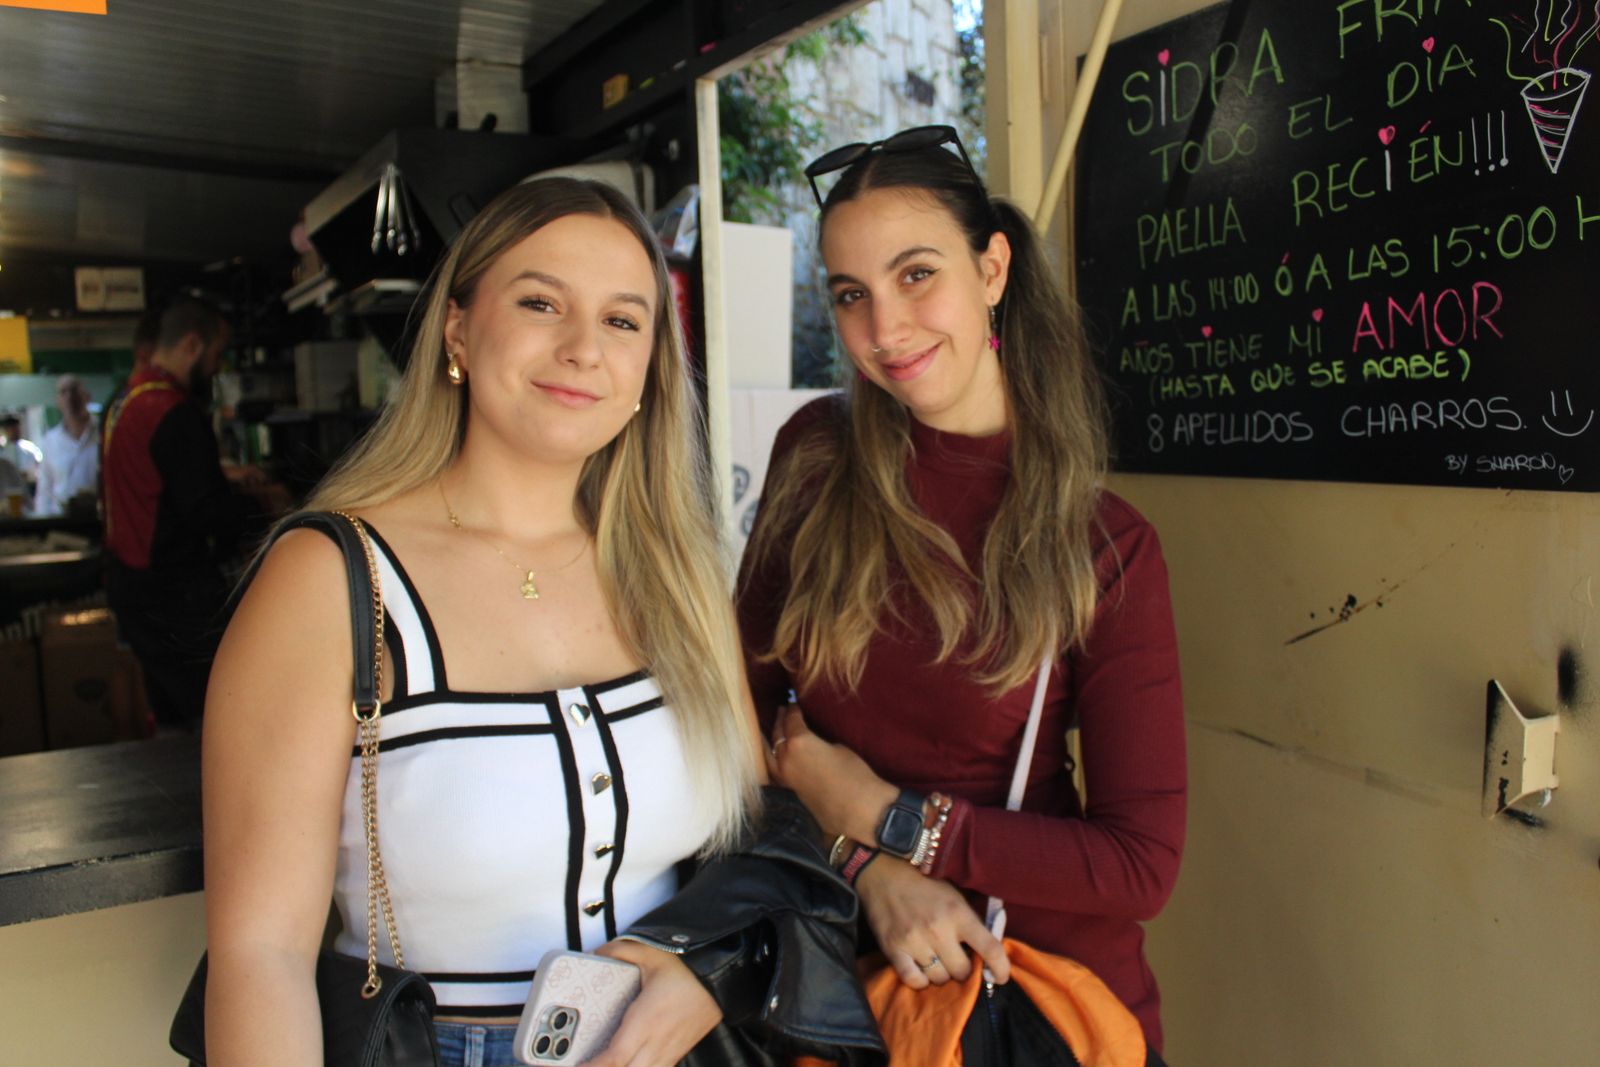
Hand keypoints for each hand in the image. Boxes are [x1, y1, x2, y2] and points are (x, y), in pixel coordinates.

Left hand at [584, 940, 721, 1066]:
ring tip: (604, 1063)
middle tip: (584, 1063)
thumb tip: (595, 955)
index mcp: (646, 1021)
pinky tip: (630, 1064)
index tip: (577, 1065)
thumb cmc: (689, 969)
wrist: (722, 978)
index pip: (614, 1057)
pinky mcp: (678, 1052)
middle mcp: (657, 1042)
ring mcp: (669, 1051)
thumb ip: (618, 952)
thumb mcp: (650, 953)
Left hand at [767, 705, 895, 843]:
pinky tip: (771, 757)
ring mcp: (783, 777)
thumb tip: (812, 743)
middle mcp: (785, 758)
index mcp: (798, 742)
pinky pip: (772, 770)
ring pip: (768, 754)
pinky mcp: (788, 791)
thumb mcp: (838, 748)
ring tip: (768, 731)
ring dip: (769, 740)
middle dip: (779, 721)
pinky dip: (770, 760)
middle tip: (781, 710)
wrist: (858, 810)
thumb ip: (819, 742)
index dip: (793, 709)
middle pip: (777, 734)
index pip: (791, 720)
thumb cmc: (855, 774)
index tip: (793, 703)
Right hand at [855, 855, 1009, 988]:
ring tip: (937, 960)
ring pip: (939, 979)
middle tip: (957, 958)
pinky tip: (921, 968)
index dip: (1001, 968)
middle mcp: (938, 930)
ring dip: (942, 974)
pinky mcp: (893, 949)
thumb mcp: (955, 894)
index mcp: (958, 913)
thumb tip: (989, 950)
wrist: (882, 871)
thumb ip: (971, 920)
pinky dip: (920, 979)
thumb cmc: (924, 881)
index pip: (990, 949)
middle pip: (962, 971)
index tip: (1000, 977)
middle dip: (964, 969)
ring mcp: (914, 941)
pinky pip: (913, 980)